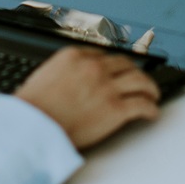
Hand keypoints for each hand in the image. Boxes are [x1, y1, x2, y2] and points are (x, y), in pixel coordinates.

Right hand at [14, 47, 160, 150]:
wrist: (32, 128)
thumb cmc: (31, 110)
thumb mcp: (42, 77)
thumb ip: (62, 73)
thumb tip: (70, 81)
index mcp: (73, 56)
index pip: (102, 55)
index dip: (112, 65)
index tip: (116, 72)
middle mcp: (93, 68)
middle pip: (125, 64)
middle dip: (134, 72)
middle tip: (139, 79)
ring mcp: (107, 88)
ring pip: (139, 81)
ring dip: (149, 87)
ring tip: (153, 94)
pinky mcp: (115, 109)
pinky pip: (141, 105)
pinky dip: (150, 109)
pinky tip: (152, 112)